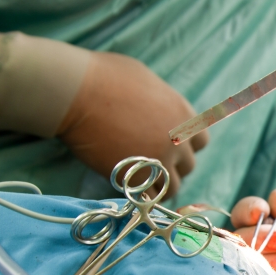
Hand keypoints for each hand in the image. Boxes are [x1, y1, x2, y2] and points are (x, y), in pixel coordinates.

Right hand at [57, 52, 208, 197]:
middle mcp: (178, 140)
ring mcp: (159, 161)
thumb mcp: (145, 80)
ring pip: (172, 186)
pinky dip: (143, 195)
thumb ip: (160, 102)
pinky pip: (150, 197)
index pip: (201, 141)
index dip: (186, 145)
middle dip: (172, 165)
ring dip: (159, 184)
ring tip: (140, 178)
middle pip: (188, 165)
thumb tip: (158, 110)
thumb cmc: (104, 76)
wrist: (74, 93)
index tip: (169, 146)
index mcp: (183, 114)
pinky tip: (130, 187)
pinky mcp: (136, 177)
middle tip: (151, 162)